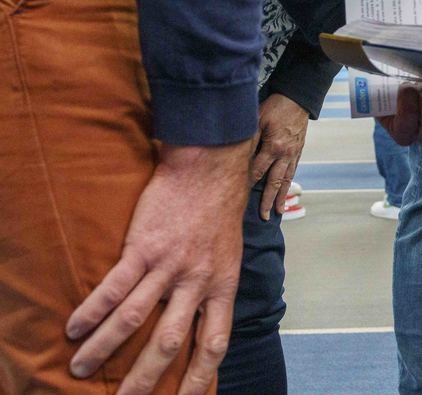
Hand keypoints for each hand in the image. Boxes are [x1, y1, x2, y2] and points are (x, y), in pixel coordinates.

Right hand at [67, 139, 251, 394]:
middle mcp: (198, 281)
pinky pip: (115, 287)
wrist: (209, 167)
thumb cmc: (218, 210)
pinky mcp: (145, 247)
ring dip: (104, 348)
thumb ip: (212, 286)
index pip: (214, 342)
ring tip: (81, 368)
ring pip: (134, 318)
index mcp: (223, 286)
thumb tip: (197, 318)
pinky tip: (74, 328)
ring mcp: (170, 265)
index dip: (199, 376)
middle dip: (143, 378)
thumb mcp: (229, 254)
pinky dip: (93, 311)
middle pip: (169, 342)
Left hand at [249, 95, 307, 220]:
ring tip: (279, 211)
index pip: (257, 171)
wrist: (298, 99)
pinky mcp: (298, 150)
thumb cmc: (276, 107)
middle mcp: (285, 154)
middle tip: (265, 217)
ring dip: (281, 197)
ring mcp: (293, 154)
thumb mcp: (258, 120)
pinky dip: (289, 183)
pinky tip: (286, 191)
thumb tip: (237, 157)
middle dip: (268, 200)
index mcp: (273, 147)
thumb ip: (249, 139)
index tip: (239, 197)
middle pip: (275, 182)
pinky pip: (293, 170)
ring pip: (286, 179)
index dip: (247, 184)